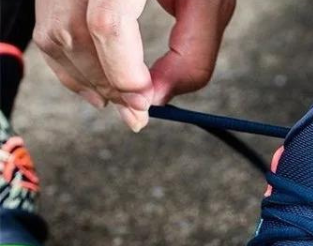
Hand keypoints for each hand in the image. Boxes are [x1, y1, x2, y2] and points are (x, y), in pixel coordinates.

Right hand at [34, 0, 235, 130]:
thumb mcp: (210, 5)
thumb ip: (192, 56)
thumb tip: (156, 100)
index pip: (108, 23)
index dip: (124, 74)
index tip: (145, 103)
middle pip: (75, 35)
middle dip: (108, 85)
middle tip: (137, 113)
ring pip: (54, 36)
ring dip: (87, 81)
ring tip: (122, 101)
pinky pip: (47, 30)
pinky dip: (71, 66)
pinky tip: (99, 85)